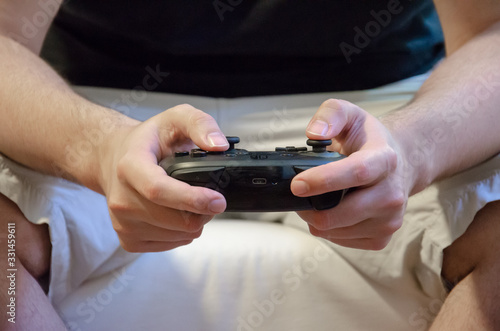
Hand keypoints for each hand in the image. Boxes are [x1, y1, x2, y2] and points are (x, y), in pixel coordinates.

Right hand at [98, 104, 228, 251]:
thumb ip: (200, 124)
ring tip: (191, 203)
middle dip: (203, 212)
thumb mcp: (175, 118)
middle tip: (212, 198)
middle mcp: (121, 198)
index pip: (159, 190)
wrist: (112, 158)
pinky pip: (169, 244)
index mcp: (129, 166)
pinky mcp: (128, 239)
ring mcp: (122, 222)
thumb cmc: (147, 140)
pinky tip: (178, 214)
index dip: (192, 199)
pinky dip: (182, 232)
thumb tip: (219, 145)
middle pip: (175, 220)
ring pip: (177, 235)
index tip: (218, 201)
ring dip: (194, 222)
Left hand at [291, 99, 412, 249]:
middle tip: (298, 193)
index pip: (356, 173)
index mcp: (384, 160)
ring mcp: (389, 220)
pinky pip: (341, 241)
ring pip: (335, 231)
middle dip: (309, 208)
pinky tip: (332, 211)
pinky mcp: (382, 238)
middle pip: (341, 213)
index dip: (323, 180)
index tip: (297, 185)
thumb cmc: (370, 141)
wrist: (401, 163)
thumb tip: (314, 133)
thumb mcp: (351, 115)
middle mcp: (392, 194)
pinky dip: (328, 229)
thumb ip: (331, 114)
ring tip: (317, 199)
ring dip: (316, 218)